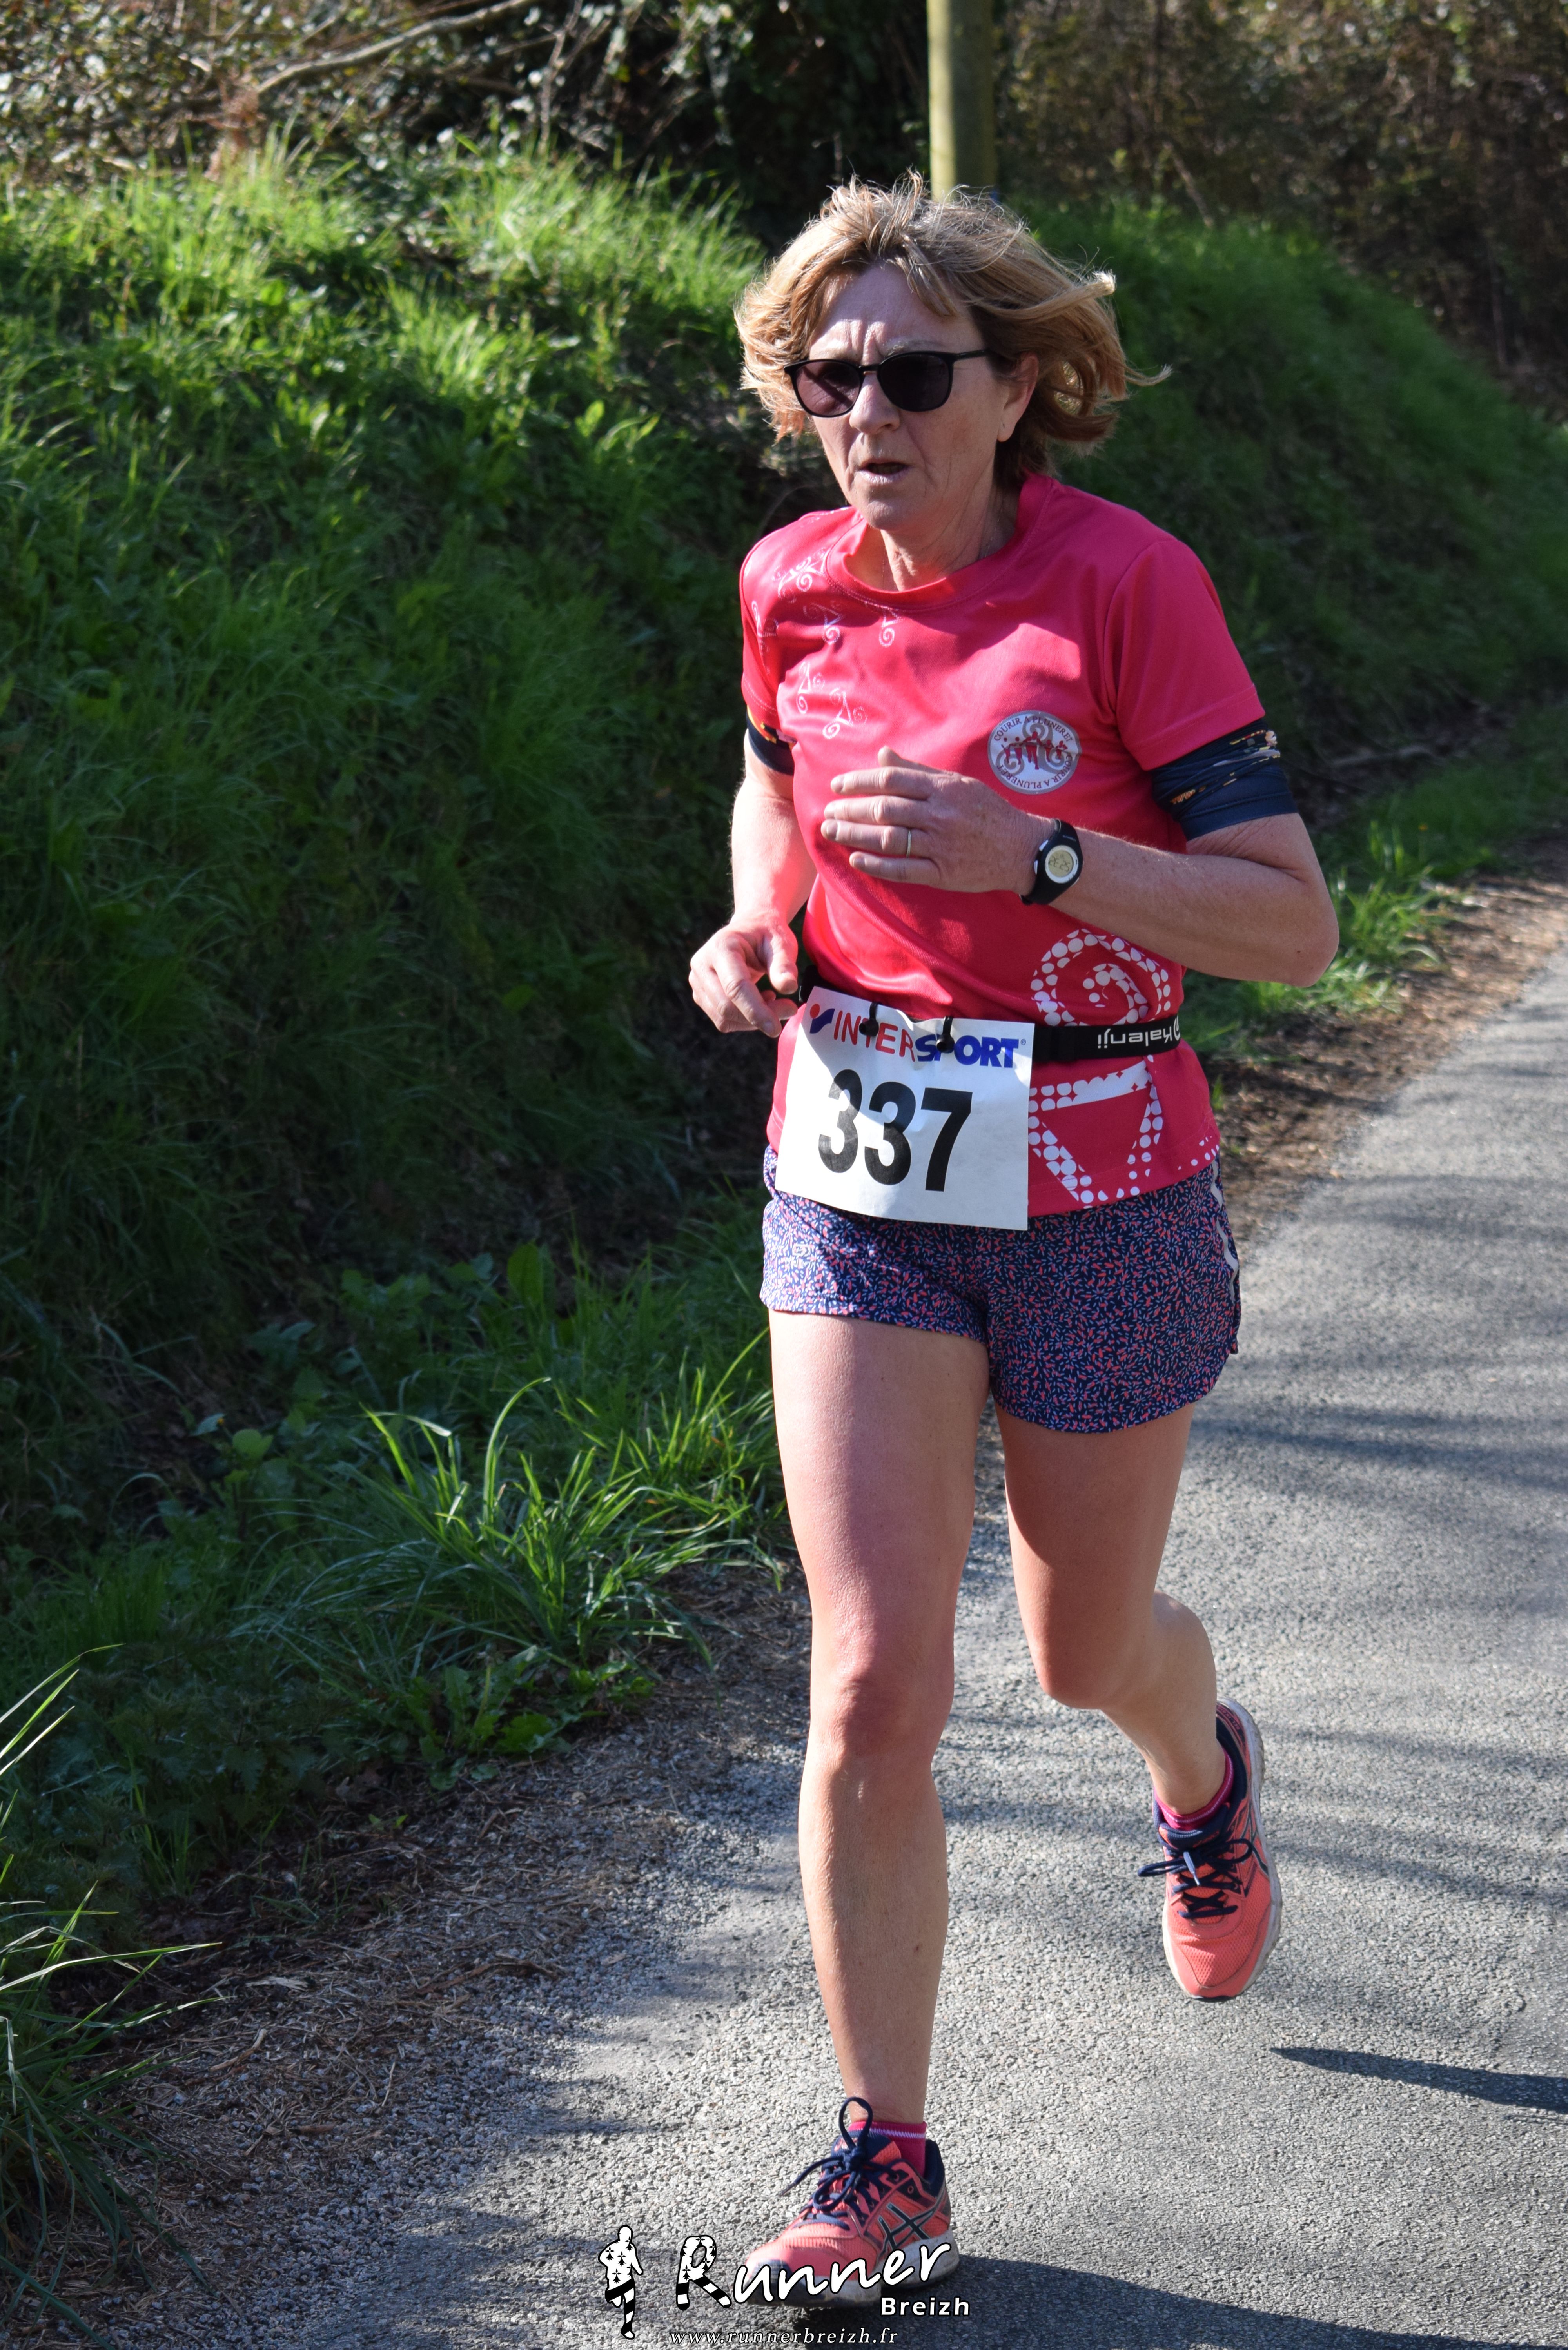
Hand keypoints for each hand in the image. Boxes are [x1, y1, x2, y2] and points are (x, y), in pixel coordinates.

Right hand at [688, 916, 799, 1037]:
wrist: (750, 928)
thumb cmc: (767, 935)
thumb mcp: (782, 942)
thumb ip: (784, 964)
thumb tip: (788, 987)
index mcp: (721, 947)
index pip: (735, 987)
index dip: (755, 1010)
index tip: (776, 1028)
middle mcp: (702, 964)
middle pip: (726, 1006)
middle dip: (758, 1017)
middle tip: (789, 1010)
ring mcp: (697, 981)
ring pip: (723, 1018)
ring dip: (753, 1020)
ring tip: (773, 999)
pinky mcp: (701, 995)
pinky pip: (723, 1020)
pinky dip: (745, 1019)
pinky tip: (759, 1000)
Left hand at [821, 745, 1049, 894]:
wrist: (1022, 848)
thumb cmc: (987, 812)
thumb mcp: (957, 783)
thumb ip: (918, 771)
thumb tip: (883, 755)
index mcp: (942, 789)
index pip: (891, 781)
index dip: (859, 782)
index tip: (837, 785)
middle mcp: (939, 815)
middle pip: (885, 809)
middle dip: (850, 810)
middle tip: (827, 812)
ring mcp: (941, 845)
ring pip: (888, 839)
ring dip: (855, 835)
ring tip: (831, 832)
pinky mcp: (942, 873)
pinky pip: (903, 869)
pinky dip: (876, 865)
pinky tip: (856, 860)